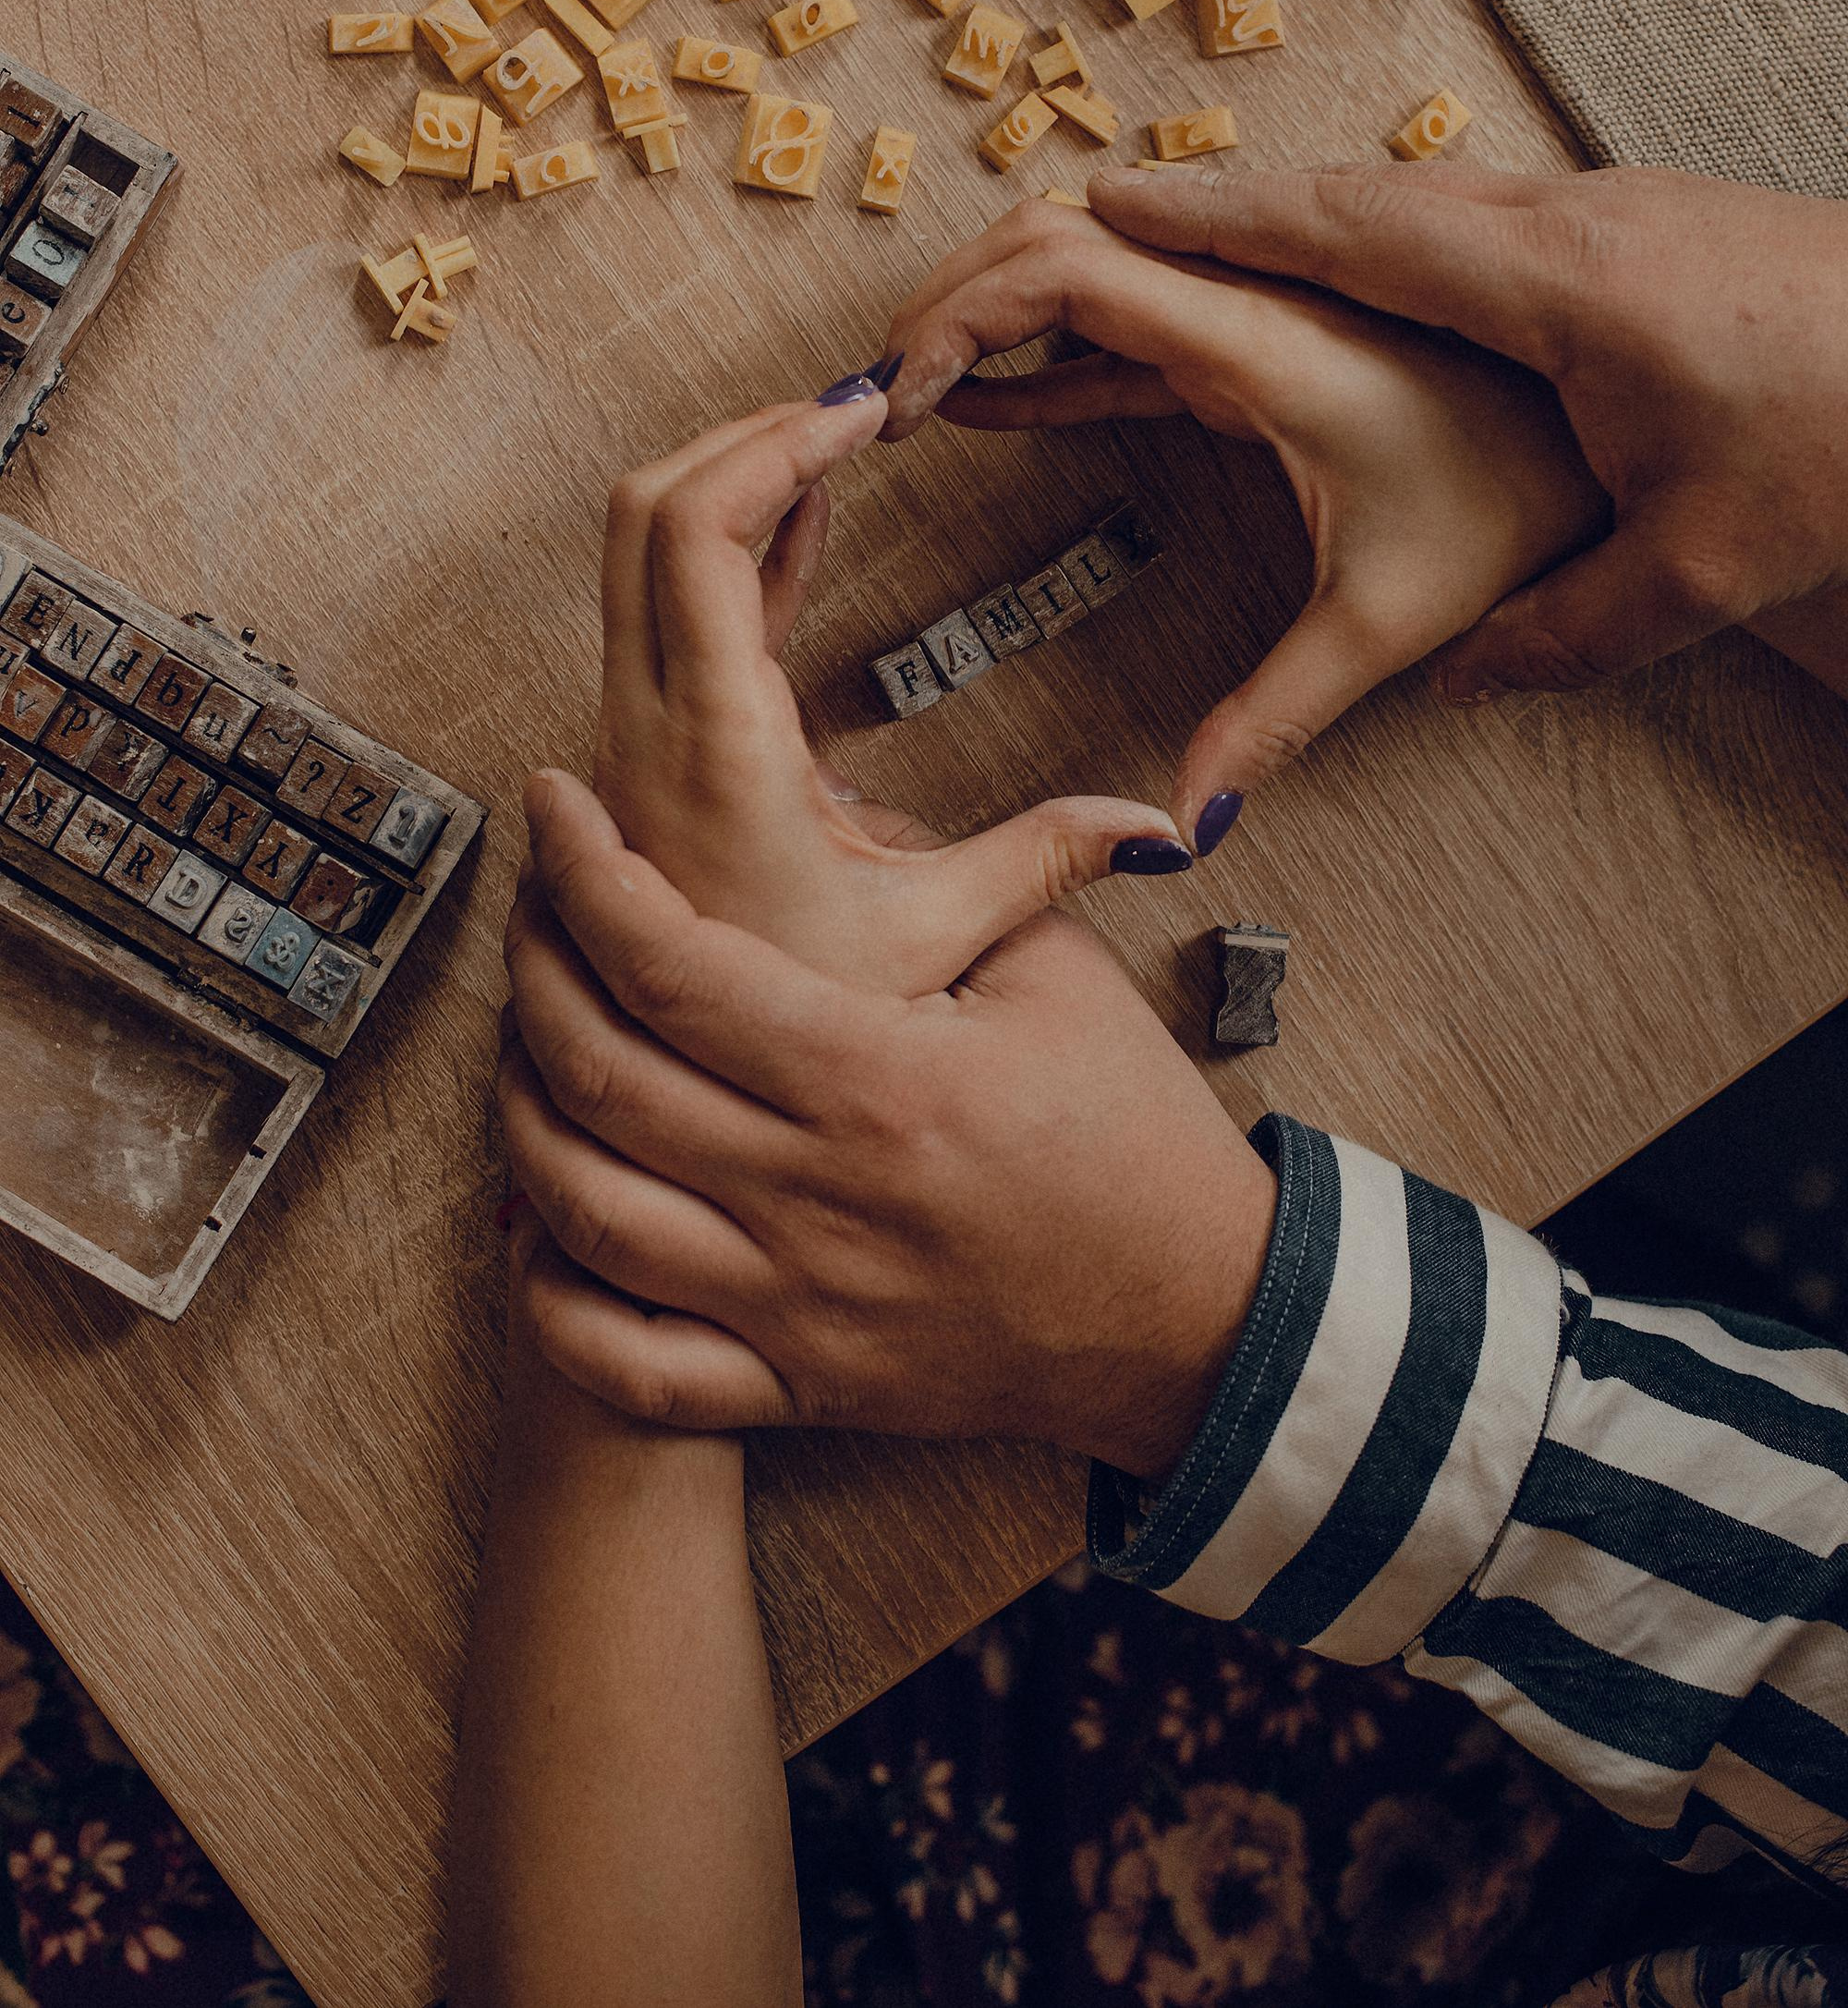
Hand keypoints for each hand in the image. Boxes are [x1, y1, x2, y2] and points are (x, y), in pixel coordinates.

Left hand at [500, 771, 1275, 1479]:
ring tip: (524, 1044)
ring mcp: (800, 1306)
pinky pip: (629, 1367)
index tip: (555, 812)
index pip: (675, 967)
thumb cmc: (1136, 1139)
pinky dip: (555, 1300)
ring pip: (586, 1216)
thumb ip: (941, 884)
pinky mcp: (802, 1386)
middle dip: (534, 970)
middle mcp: (820, 1198)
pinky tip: (540, 1226)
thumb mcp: (1057, 976)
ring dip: (521, 1117)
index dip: (587, 876)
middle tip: (528, 905)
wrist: (1197, 1320)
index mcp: (881, 1081)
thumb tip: (823, 811)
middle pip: (604, 1077)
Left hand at [591, 387, 1191, 995]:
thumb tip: (1163, 829)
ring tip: (835, 447)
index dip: (771, 445)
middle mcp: (648, 732)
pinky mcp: (650, 754)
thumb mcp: (943, 939)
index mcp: (714, 750)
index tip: (861, 412)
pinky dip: (729, 543)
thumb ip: (1046, 863)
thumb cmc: (813, 1028)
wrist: (699, 1102)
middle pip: (645, 516)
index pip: (696, 536)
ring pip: (639, 554)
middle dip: (746, 437)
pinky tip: (801, 517)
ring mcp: (637, 740)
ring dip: (729, 483)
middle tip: (851, 410)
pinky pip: (669, 609)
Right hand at [876, 197, 1605, 842]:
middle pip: (1084, 236)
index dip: (972, 306)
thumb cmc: (1553, 495)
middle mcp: (1278, 292)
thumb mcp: (1411, 618)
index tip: (897, 383)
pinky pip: (1156, 324)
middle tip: (876, 392)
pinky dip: (1067, 355)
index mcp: (1284, 333)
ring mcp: (1286, 305)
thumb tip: (1186, 817)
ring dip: (1007, 323)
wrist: (1719, 400)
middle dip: (962, 296)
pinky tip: (1002, 401)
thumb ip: (1288, 712)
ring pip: (1115, 268)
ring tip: (913, 397)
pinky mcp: (1297, 337)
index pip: (1091, 265)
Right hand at [1086, 161, 1847, 702]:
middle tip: (1114, 202)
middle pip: (1366, 190)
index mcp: (1558, 284)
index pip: (1350, 228)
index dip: (1218, 216)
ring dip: (1311, 212)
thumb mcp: (1698, 573)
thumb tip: (1465, 685)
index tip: (1111, 197)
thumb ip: (1557, 640)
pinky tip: (1372, 263)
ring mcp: (1612, 212)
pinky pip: (1477, 216)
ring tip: (1213, 231)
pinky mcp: (1645, 230)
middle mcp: (1572, 222)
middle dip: (1233, 199)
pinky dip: (1389, 232)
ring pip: (1422, 195)